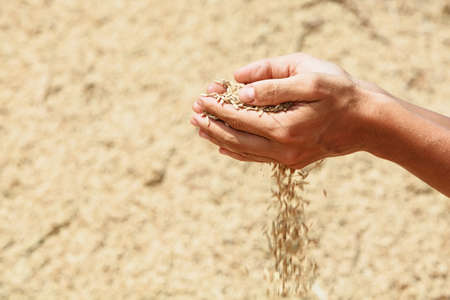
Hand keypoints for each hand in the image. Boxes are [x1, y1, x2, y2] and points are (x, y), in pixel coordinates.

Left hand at [190, 53, 368, 168]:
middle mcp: (283, 149)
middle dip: (211, 125)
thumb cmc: (341, 92)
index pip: (239, 118)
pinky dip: (238, 151)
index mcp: (284, 128)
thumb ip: (272, 82)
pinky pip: (257, 157)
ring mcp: (288, 158)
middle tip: (192, 115)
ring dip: (219, 138)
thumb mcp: (309, 77)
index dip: (217, 108)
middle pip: (235, 139)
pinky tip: (224, 145)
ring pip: (244, 151)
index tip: (200, 98)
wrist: (368, 121)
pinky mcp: (293, 161)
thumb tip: (241, 89)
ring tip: (200, 129)